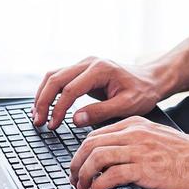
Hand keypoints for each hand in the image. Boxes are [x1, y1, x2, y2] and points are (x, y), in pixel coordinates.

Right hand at [33, 57, 162, 129]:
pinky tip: (45, 106)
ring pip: (53, 76)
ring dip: (42, 95)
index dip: (58, 109)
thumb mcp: (127, 106)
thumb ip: (101, 112)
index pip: (70, 89)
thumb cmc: (142, 92)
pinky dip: (49, 91)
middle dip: (43, 101)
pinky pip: (59, 78)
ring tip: (38, 116)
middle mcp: (89, 62)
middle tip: (38, 122)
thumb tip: (75, 120)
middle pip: (55, 78)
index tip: (53, 126)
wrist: (151, 79)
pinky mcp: (82, 70)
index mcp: (100, 69)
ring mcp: (84, 64)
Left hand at [68, 114, 188, 188]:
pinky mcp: (145, 168)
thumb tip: (112, 158)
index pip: (96, 134)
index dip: (81, 152)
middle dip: (76, 164)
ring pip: (96, 157)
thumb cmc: (187, 154)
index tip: (78, 167)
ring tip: (82, 188)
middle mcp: (135, 133)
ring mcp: (140, 150)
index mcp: (136, 124)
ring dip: (83, 175)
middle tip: (74, 179)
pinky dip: (97, 186)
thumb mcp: (156, 138)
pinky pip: (110, 175)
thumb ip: (135, 142)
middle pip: (91, 144)